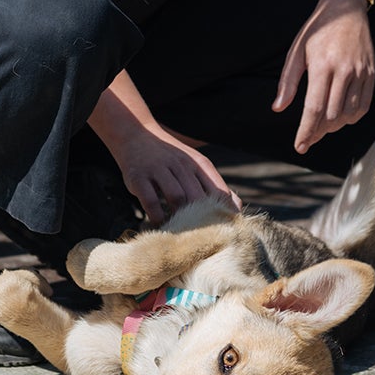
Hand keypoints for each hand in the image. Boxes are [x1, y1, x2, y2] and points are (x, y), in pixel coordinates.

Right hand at [98, 120, 240, 225]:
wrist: (136, 134)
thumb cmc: (171, 158)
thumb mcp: (195, 164)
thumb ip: (214, 185)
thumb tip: (237, 208)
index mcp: (199, 164)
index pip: (219, 191)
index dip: (224, 214)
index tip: (226, 232)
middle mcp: (181, 164)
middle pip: (199, 198)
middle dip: (201, 221)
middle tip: (200, 240)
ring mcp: (159, 169)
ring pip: (177, 198)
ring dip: (180, 219)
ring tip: (180, 233)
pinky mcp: (139, 177)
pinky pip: (151, 201)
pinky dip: (157, 217)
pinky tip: (159, 224)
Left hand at [273, 0, 374, 154]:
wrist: (346, 8)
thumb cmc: (317, 30)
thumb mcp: (296, 51)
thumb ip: (288, 82)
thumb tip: (278, 108)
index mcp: (322, 65)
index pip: (314, 108)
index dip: (306, 131)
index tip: (299, 146)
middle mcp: (344, 70)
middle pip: (332, 115)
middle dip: (318, 132)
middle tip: (308, 138)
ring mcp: (361, 72)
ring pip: (349, 113)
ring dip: (334, 127)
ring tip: (322, 128)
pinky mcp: (371, 73)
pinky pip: (364, 105)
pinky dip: (352, 118)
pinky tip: (341, 119)